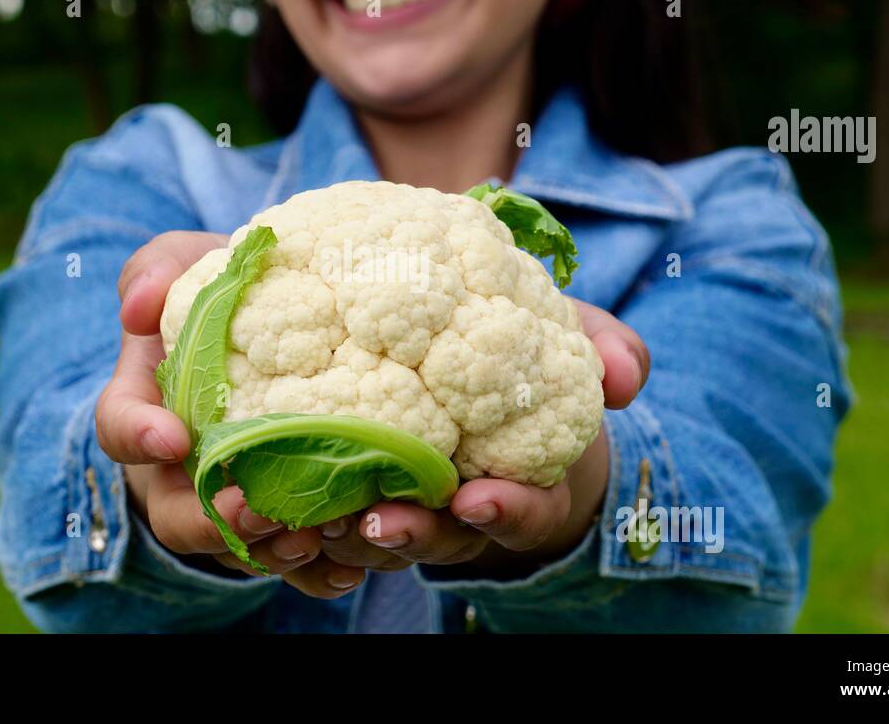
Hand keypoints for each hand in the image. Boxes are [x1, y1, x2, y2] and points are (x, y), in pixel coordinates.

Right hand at [96, 231, 331, 582]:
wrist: (290, 323)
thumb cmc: (227, 293)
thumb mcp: (186, 263)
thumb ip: (156, 271)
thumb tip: (138, 306)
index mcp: (147, 409)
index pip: (119, 428)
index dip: (138, 438)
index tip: (171, 437)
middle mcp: (181, 471)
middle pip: (180, 518)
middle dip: (216, 522)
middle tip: (258, 509)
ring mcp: (231, 503)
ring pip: (241, 551)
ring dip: (273, 553)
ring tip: (314, 537)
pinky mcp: (285, 523)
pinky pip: (296, 565)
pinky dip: (320, 573)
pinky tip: (351, 565)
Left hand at [285, 299, 649, 589]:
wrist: (471, 369)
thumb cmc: (527, 363)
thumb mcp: (570, 346)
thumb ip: (605, 351)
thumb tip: (629, 374)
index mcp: (522, 486)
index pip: (523, 513)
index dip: (505, 512)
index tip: (480, 496)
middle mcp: (461, 511)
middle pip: (435, 540)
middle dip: (408, 535)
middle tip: (377, 519)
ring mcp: (403, 506)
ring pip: (369, 542)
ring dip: (337, 534)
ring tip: (305, 513)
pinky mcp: (345, 490)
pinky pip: (320, 522)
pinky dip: (294, 520)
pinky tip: (259, 498)